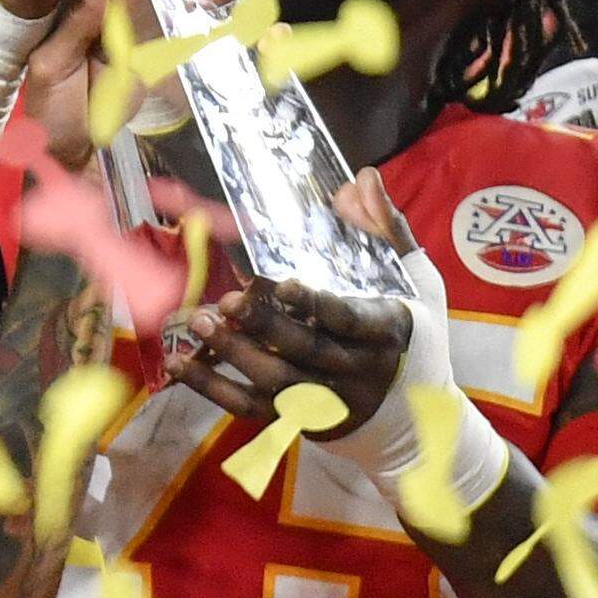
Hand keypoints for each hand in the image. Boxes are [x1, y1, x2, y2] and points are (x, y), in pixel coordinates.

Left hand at [24, 0, 262, 166]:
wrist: (74, 156)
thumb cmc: (54, 108)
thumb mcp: (53, 65)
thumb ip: (77, 25)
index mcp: (108, 5)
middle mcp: (144, 14)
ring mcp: (170, 40)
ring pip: (209, 1)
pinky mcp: (190, 70)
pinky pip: (225, 48)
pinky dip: (255, 39)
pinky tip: (274, 34)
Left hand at [165, 167, 412, 427]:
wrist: (414, 421)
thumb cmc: (414, 337)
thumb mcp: (416, 281)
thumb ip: (386, 229)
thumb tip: (364, 176)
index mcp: (387, 333)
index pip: (349, 321)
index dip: (316, 306)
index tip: (281, 284)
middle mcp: (357, 372)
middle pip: (306, 353)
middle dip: (263, 327)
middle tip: (226, 301)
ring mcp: (327, 402)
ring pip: (275, 384)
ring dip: (233, 355)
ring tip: (199, 323)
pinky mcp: (300, 421)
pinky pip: (251, 409)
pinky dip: (214, 389)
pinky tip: (181, 365)